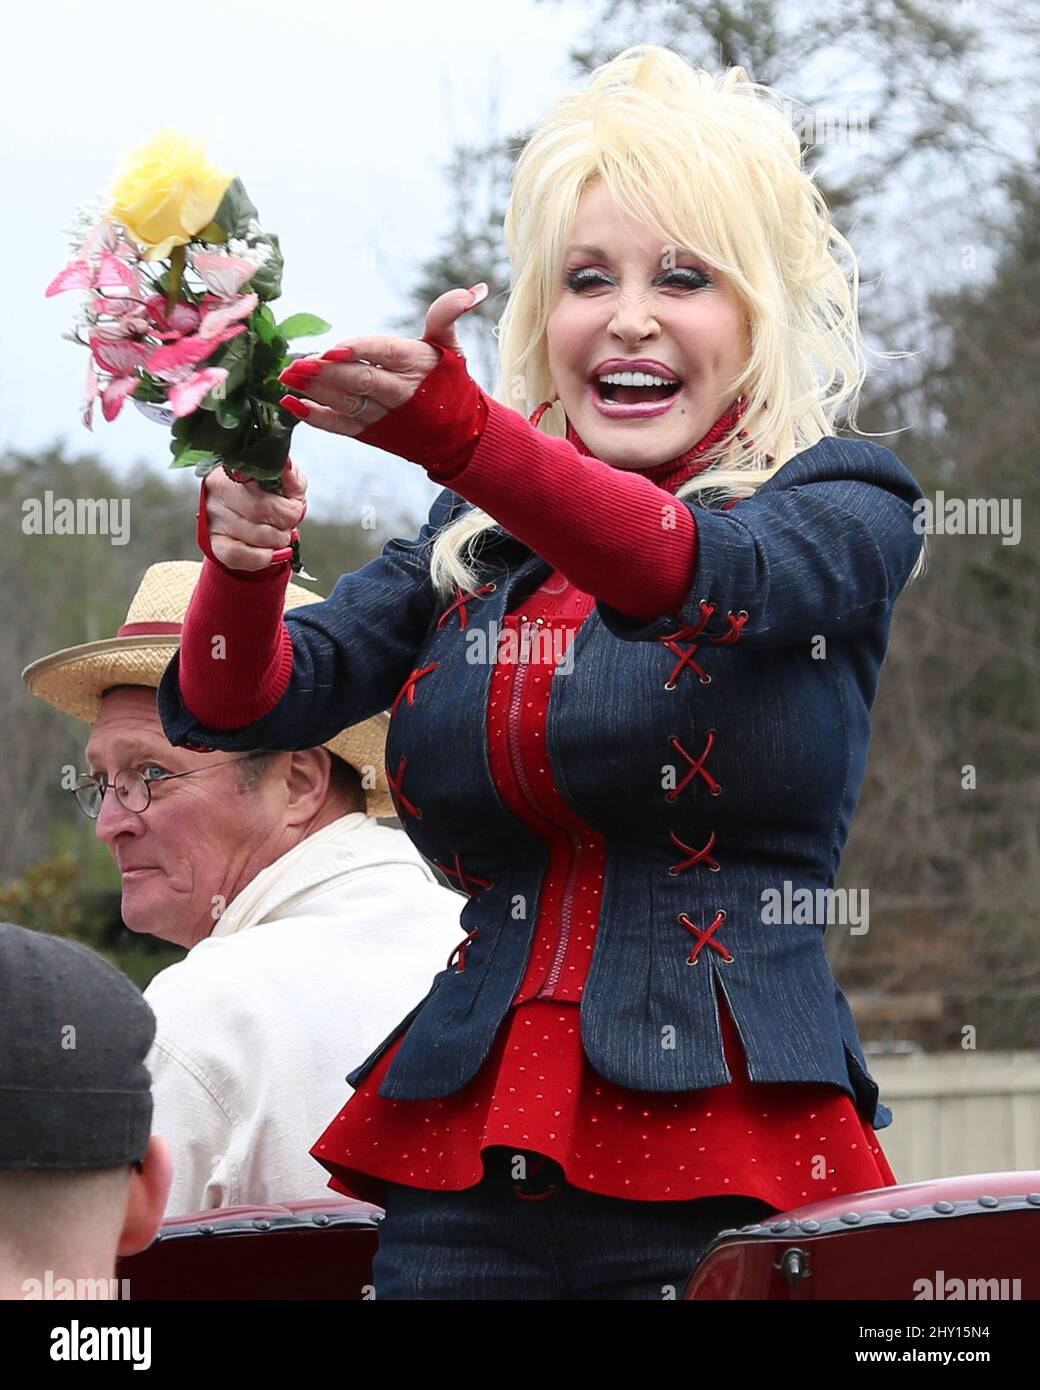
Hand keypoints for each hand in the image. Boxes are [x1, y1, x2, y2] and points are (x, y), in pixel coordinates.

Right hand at [202, 458, 307, 571]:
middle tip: (288, 525)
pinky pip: (237, 555)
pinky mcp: (212, 543)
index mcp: (234, 469)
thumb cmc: (268, 497)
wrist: (250, 522)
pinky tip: (270, 553)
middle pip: (260, 511)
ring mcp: (212, 518)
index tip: (293, 509)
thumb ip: (291, 476)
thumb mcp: (284, 483)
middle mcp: (217, 491)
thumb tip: (285, 465)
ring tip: (279, 536)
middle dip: (285, 523)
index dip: (286, 504)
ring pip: (254, 536)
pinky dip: (261, 558)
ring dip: (277, 541)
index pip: (264, 486)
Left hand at [275, 283, 487, 436]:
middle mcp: (398, 392)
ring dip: (314, 391)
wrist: (460, 435)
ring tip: (286, 376)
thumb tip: (475, 290)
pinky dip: (315, 417)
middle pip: (359, 381)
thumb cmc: (450, 383)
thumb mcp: (452, 347)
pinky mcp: (371, 432)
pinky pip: (340, 426)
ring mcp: (383, 415)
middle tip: (296, 363)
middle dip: (327, 373)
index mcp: (415, 365)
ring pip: (345, 403)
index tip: (331, 348)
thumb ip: (447, 316)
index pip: (383, 354)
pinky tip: (291, 404)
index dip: (358, 350)